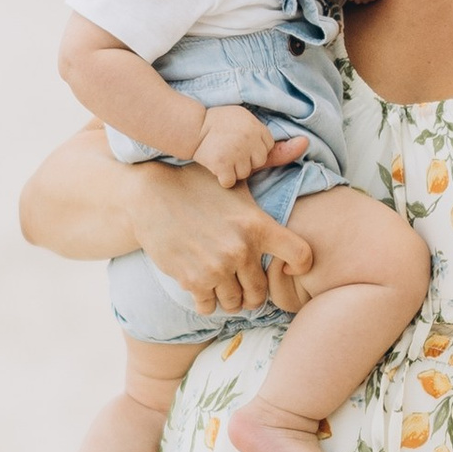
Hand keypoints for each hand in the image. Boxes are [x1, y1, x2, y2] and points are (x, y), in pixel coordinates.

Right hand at [131, 155, 313, 315]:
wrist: (150, 195)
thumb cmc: (197, 184)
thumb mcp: (236, 178)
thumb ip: (270, 167)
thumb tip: (302, 145)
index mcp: (257, 225)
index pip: (301, 256)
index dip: (300, 265)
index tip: (289, 267)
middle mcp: (241, 250)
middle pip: (261, 291)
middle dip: (254, 291)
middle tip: (245, 284)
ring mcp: (216, 268)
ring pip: (235, 303)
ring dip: (231, 299)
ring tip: (224, 287)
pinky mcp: (192, 280)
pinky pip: (209, 307)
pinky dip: (207, 302)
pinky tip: (203, 289)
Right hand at [193, 104, 277, 187]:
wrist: (192, 127)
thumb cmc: (220, 124)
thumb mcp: (246, 120)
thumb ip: (271, 138)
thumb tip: (306, 144)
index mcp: (256, 126)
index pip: (267, 147)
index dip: (253, 147)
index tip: (239, 140)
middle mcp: (249, 139)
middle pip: (258, 162)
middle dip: (246, 159)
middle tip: (229, 148)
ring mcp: (236, 152)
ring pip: (244, 174)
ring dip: (233, 169)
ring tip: (221, 154)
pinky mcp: (222, 164)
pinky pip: (229, 182)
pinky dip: (222, 178)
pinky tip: (215, 165)